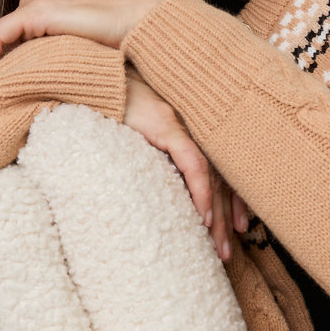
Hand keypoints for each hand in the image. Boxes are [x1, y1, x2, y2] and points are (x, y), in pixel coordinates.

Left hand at [0, 0, 165, 72]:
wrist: (142, 21)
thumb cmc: (123, 33)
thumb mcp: (84, 36)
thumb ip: (62, 41)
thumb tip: (44, 68)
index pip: (18, 27)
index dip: (9, 53)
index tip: (6, 79)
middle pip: (9, 30)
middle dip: (4, 57)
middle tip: (4, 87)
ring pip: (2, 34)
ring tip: (1, 85)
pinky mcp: (37, 11)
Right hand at [123, 68, 247, 260]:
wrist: (90, 76)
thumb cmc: (110, 107)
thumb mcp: (137, 135)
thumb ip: (157, 154)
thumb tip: (162, 189)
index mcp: (192, 128)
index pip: (221, 168)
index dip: (233, 200)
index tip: (238, 228)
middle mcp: (194, 125)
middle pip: (221, 178)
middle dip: (226, 219)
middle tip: (228, 254)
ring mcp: (182, 122)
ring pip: (211, 176)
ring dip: (216, 216)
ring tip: (219, 248)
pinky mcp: (166, 123)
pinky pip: (192, 163)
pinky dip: (200, 191)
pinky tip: (203, 218)